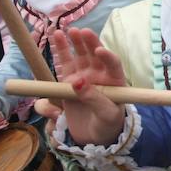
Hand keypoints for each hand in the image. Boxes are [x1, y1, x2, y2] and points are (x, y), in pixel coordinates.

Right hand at [50, 28, 127, 145]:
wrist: (95, 139)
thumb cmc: (109, 125)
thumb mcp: (107, 114)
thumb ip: (94, 98)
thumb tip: (76, 82)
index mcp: (114, 81)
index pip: (113, 64)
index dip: (107, 56)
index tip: (99, 51)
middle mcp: (98, 75)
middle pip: (93, 55)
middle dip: (87, 42)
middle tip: (80, 31)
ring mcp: (82, 78)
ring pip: (75, 57)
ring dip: (71, 44)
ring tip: (64, 31)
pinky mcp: (67, 84)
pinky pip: (60, 67)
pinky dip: (57, 53)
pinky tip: (56, 37)